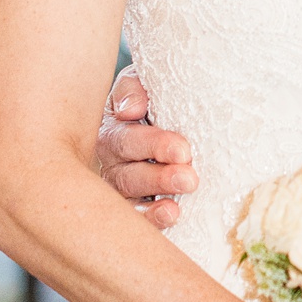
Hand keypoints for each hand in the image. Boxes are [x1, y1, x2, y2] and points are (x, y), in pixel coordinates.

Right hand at [96, 69, 196, 230]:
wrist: (172, 107)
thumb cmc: (155, 95)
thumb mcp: (143, 81)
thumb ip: (134, 88)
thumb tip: (130, 109)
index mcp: (112, 130)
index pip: (126, 139)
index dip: (153, 145)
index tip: (183, 150)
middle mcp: (112, 163)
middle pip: (129, 174)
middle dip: (159, 177)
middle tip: (188, 178)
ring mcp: (122, 189)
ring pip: (131, 200)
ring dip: (156, 202)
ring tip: (177, 205)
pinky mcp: (136, 209)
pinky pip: (138, 219)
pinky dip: (152, 219)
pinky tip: (171, 216)